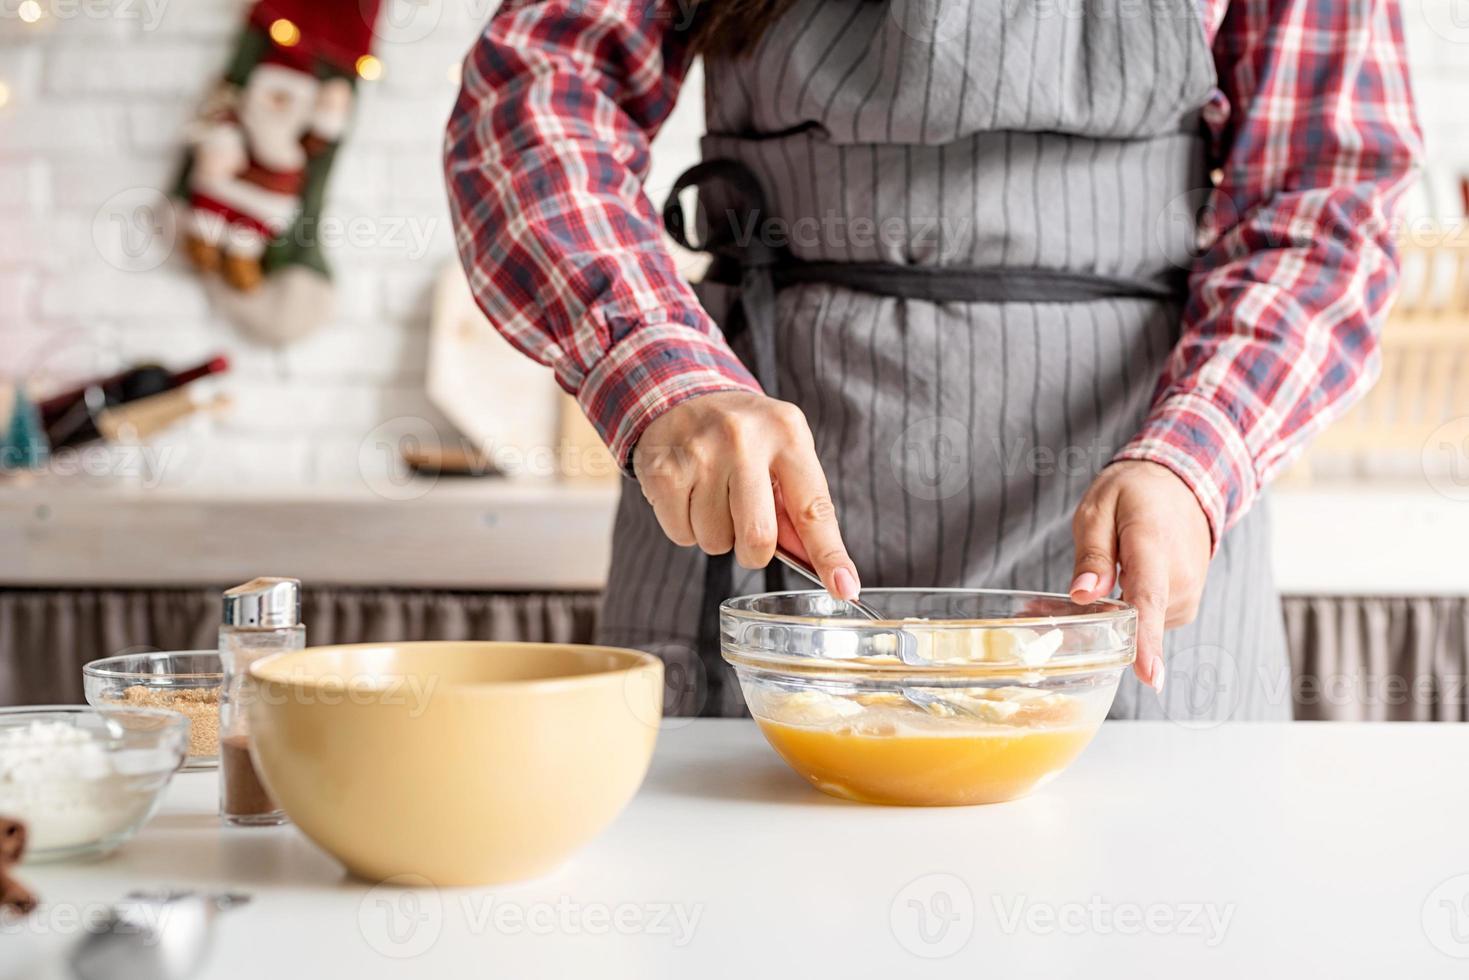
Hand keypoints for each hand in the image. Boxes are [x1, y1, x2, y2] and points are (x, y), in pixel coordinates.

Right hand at [632, 391, 860, 599]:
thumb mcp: (782, 454)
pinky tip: (688, 494)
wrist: (681, 396)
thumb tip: (822, 568)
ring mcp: (700, 453)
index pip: (813, 508)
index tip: (844, 587)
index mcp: (787, 433)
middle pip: (758, 537)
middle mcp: (744, 439)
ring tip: (712, 495)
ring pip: (716, 542)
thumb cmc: (744, 437)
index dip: (829, 555)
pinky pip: (681, 535)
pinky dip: (686, 528)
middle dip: (754, 552)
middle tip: (747, 529)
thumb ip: (799, 509)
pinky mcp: (663, 471)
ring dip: (716, 534)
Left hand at [1067, 460, 1211, 691]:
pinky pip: (1147, 621)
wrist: (1180, 486)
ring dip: (1110, 615)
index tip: (1148, 677)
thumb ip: (1092, 554)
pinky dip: (1126, 613)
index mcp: (1153, 548)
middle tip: (1050, 603)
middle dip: (1090, 621)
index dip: (1145, 642)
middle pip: (1130, 620)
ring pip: (1136, 624)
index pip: (1149, 600)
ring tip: (1094, 582)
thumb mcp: (1098, 510)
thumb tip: (1083, 595)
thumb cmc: (1134, 495)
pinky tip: (1114, 589)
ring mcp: (1186, 596)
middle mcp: (1179, 579)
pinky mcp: (1183, 608)